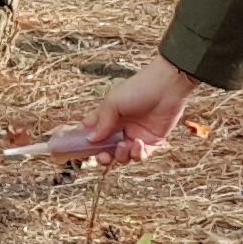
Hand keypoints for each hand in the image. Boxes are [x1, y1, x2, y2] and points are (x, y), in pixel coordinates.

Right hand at [26, 57, 201, 166]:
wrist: (166, 87)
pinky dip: (136, 154)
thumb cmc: (138, 88)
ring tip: (125, 144)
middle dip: (102, 157)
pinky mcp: (150, 142)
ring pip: (121, 157)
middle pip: (105, 150)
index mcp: (107, 117)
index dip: (83, 143)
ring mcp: (134, 136)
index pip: (90, 133)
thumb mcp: (113, 102)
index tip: (76, 150)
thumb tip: (91, 140)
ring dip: (121, 155)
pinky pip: (139, 156)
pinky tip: (137, 143)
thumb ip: (101, 122)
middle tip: (103, 156)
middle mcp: (119, 128)